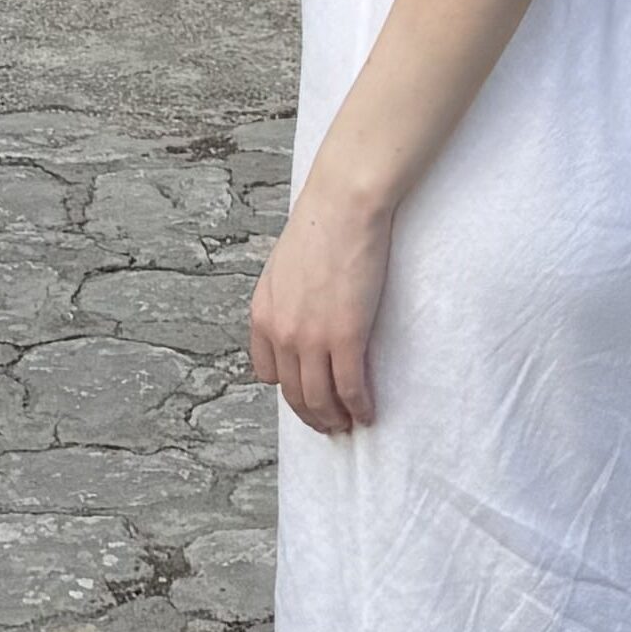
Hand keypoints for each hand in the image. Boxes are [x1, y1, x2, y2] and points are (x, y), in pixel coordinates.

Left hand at [248, 181, 388, 434]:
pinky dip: (359, 406)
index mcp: (263, 314)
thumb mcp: (282, 267)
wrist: (342, 206)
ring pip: (320, 398)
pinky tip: (368, 412)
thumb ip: (284, 298)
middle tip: (330, 424)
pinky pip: (350, 387)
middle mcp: (281, 332)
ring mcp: (311, 338)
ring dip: (335, 418)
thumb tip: (298, 317)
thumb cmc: (319, 226)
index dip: (289, 389)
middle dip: (313, 415)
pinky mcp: (345, 337)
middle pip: (294, 393)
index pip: (268, 373)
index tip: (307, 394)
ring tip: (349, 424)